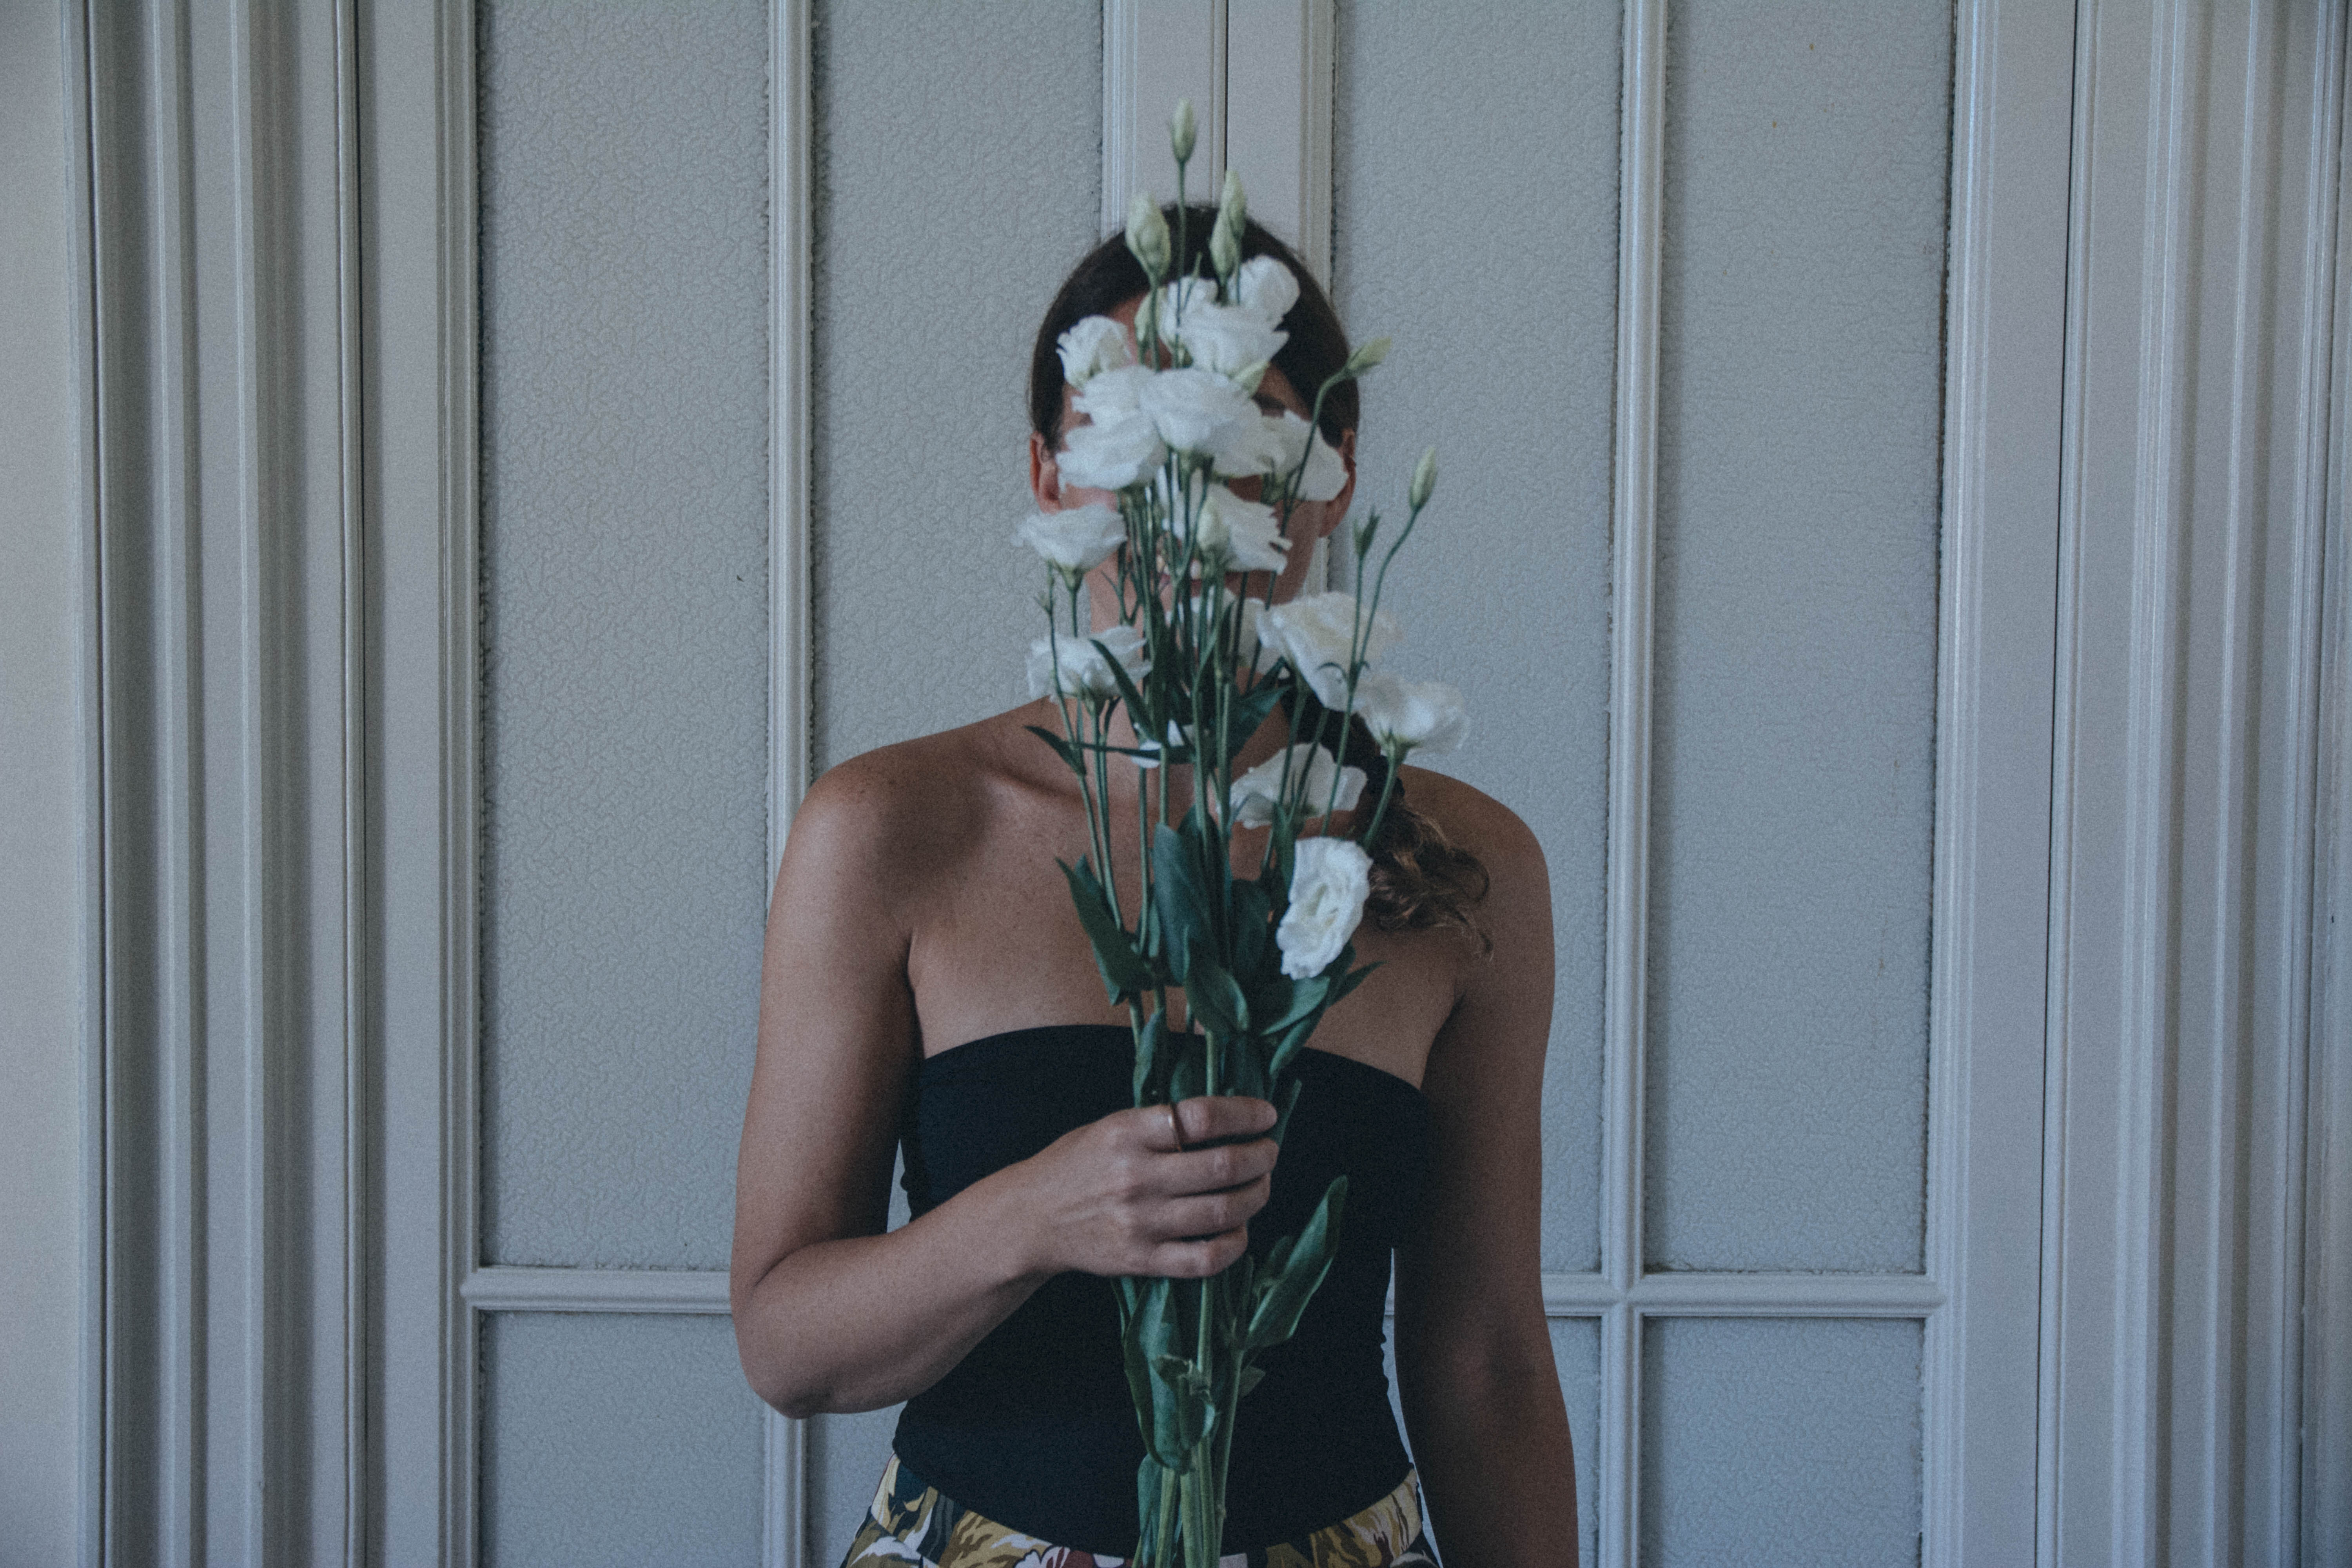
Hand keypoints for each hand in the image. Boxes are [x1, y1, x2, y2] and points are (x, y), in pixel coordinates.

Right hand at [1011, 1096, 1279, 1279]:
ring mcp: (1141, 1222)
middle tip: (1270, 1151)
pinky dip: (1235, 1244)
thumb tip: (1230, 1117)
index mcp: (1128, 1132)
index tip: (1267, 1115)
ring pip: (1222, 1211)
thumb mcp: (1111, 1126)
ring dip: (1256, 1195)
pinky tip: (1240, 1229)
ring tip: (1262, 1184)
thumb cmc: (1078, 1164)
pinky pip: (1206, 1259)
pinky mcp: (1142, 1260)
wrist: (1033, 1218)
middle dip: (1261, 1156)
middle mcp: (1136, 1177)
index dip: (1245, 1114)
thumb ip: (1162, 1122)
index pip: (1202, 1117)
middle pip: (1222, 1166)